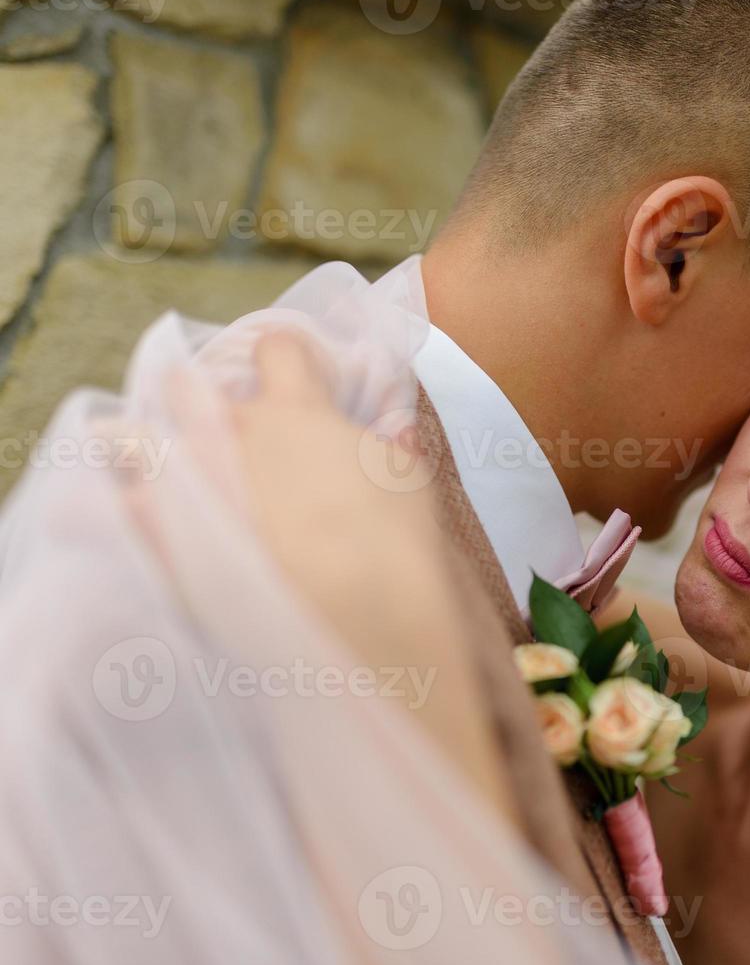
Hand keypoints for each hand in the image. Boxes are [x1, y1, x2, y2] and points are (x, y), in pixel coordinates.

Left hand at [156, 328, 516, 821]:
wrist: (366, 618)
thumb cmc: (398, 540)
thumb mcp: (408, 478)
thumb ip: (388, 444)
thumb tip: (390, 431)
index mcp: (295, 410)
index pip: (276, 347)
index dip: (286, 357)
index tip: (296, 375)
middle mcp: (234, 435)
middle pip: (188, 386)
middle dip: (196, 398)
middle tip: (218, 425)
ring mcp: (194, 486)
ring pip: (132, 440)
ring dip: (141, 446)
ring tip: (148, 462)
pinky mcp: (168, 543)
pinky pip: (125, 511)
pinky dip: (130, 509)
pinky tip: (134, 514)